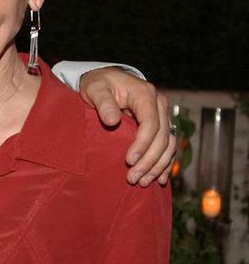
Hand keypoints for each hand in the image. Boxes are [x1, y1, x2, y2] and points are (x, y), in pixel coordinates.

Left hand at [78, 68, 175, 185]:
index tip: (130, 161)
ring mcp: (162, 116)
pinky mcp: (161, 126)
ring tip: (143, 182)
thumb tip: (112, 121)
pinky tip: (159, 179)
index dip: (143, 144)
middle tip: (133, 178)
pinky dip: (165, 163)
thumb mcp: (95, 88)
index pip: (151, 122)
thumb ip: (103, 102)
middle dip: (149, 160)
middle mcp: (159, 104)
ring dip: (158, 165)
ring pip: (169, 144)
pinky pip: (168, 147)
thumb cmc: (99, 85)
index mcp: (145, 94)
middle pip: (162, 137)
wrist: (106, 81)